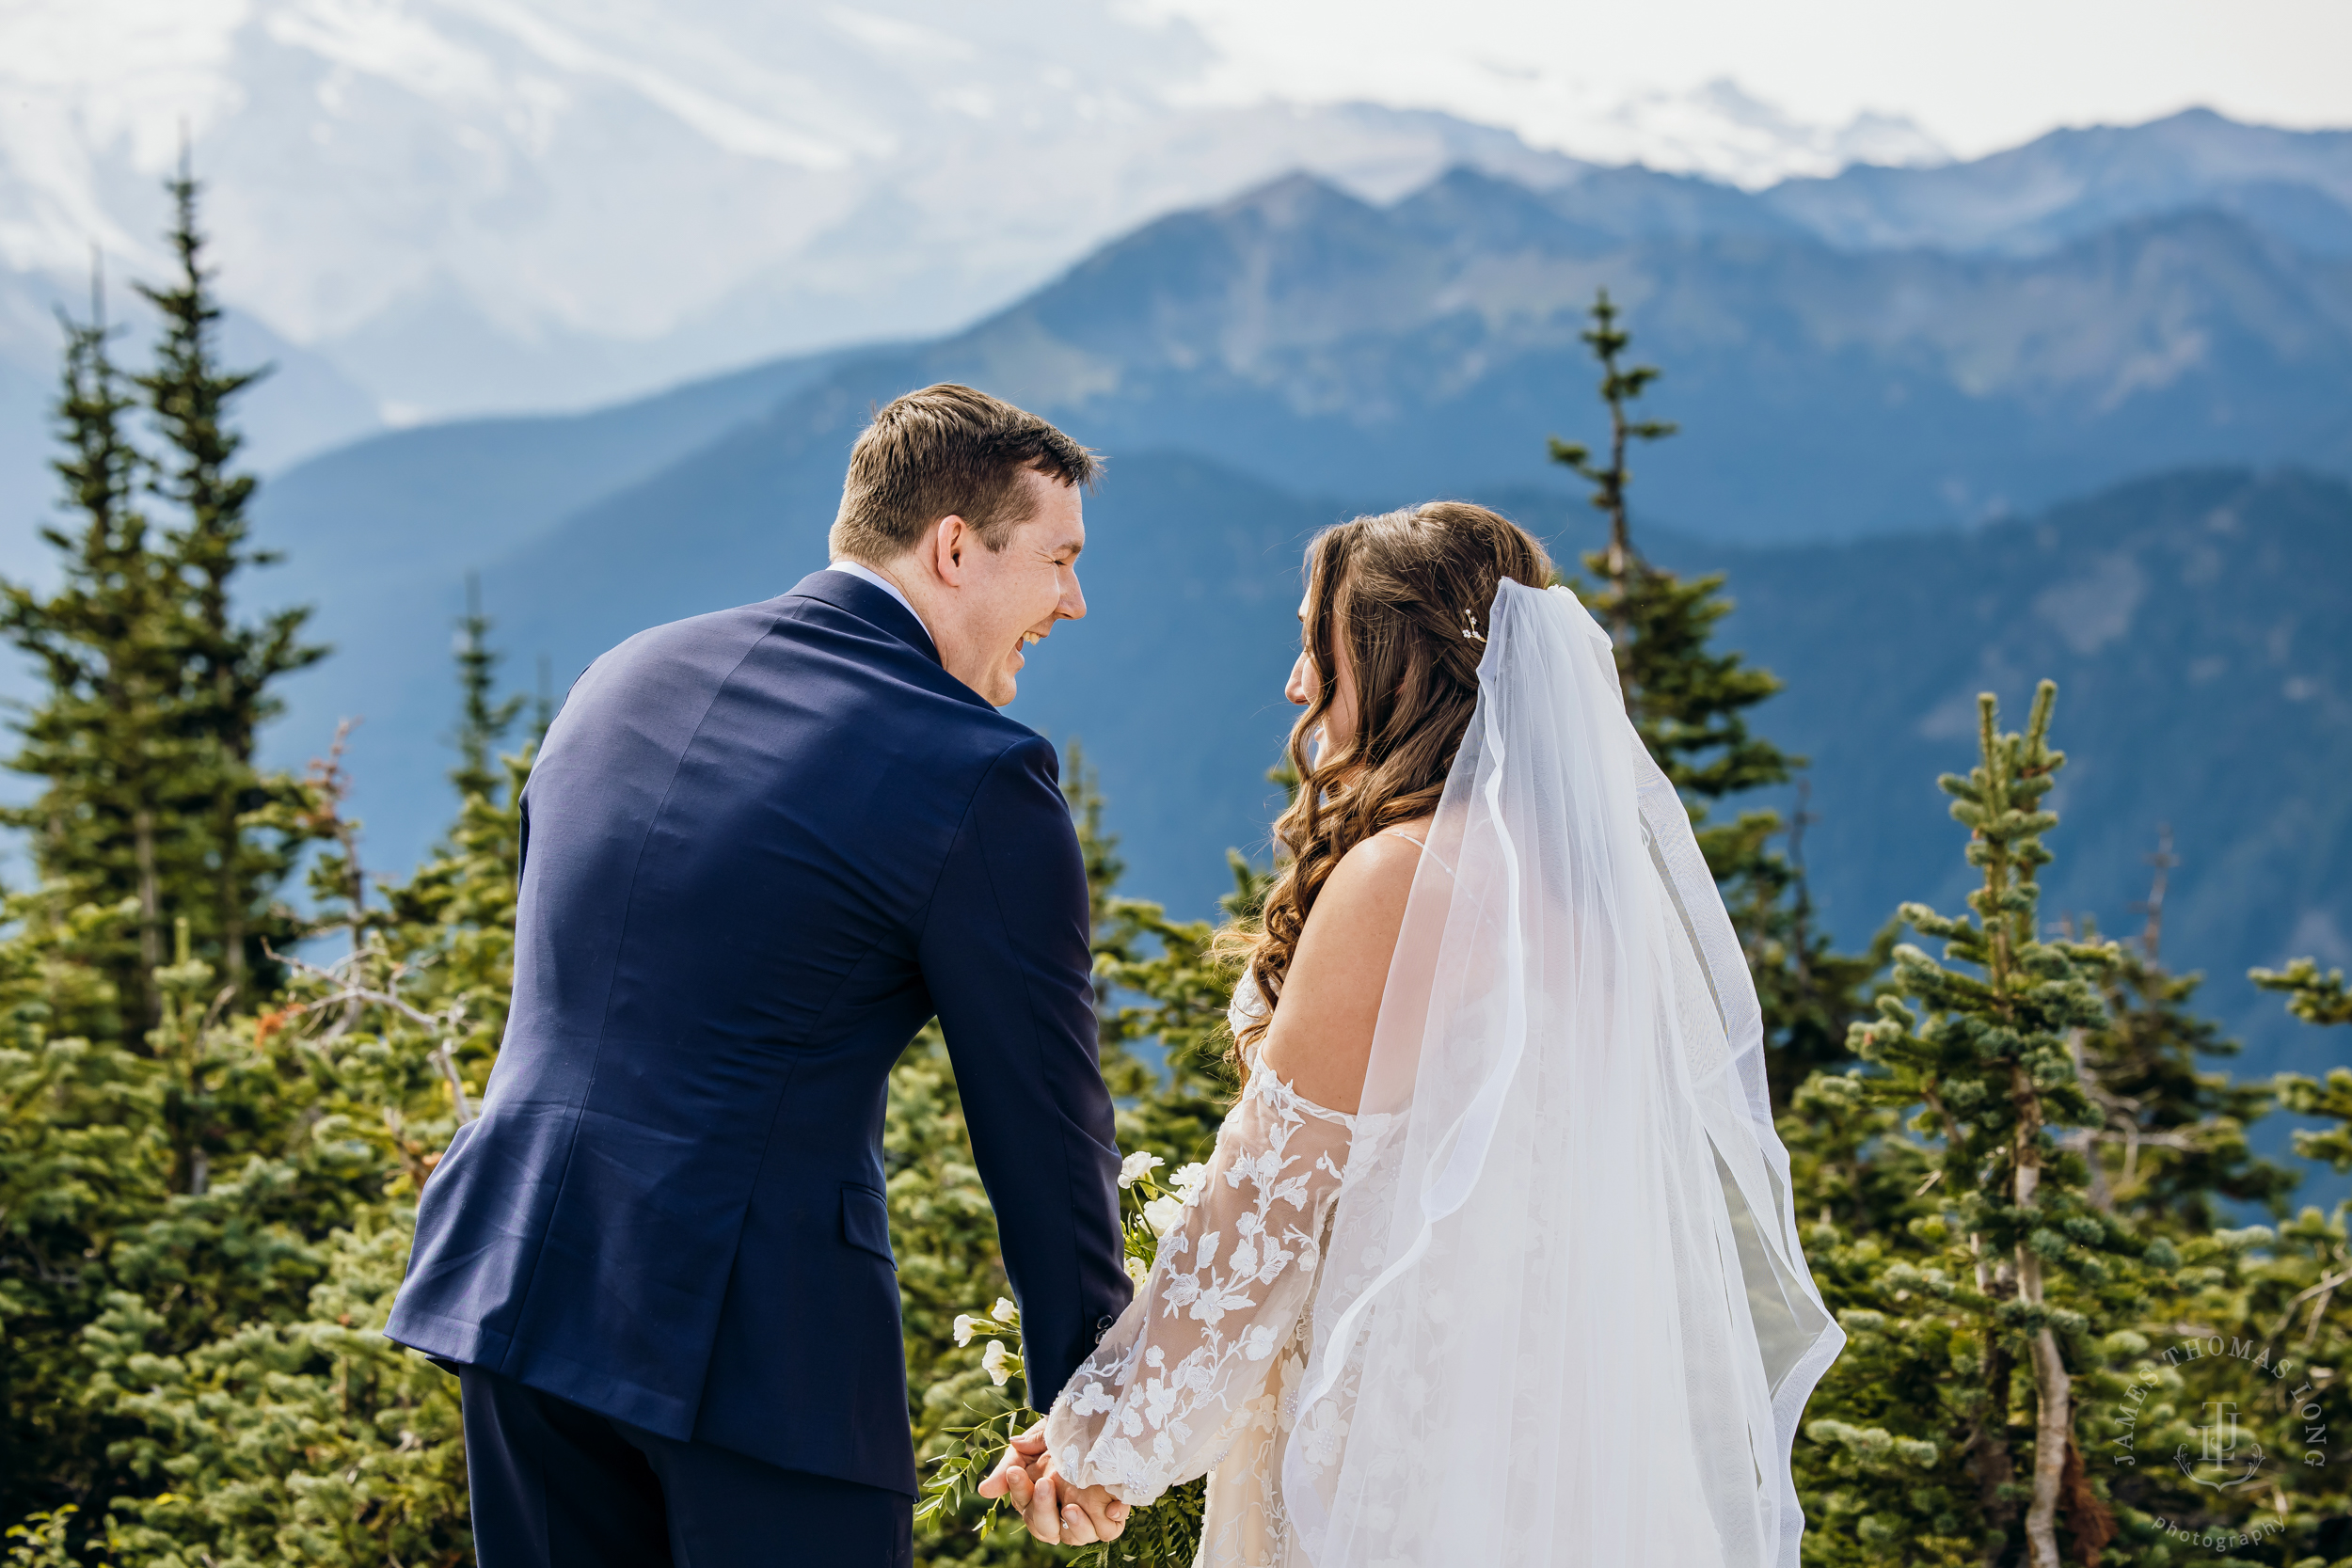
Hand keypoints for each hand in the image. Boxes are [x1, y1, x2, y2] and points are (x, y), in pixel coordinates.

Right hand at [978, 1425, 1127, 1544]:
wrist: (1095, 1419)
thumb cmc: (1061, 1432)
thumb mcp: (1035, 1441)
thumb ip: (1012, 1463)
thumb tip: (985, 1491)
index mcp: (1037, 1498)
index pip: (1024, 1506)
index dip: (1019, 1492)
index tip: (1016, 1471)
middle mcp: (1059, 1511)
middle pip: (1045, 1529)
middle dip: (1042, 1509)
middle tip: (1045, 1483)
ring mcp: (1085, 1515)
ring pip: (1074, 1537)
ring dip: (1074, 1525)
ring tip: (1072, 1507)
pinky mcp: (1110, 1515)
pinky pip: (1110, 1529)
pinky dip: (1111, 1520)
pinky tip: (1112, 1507)